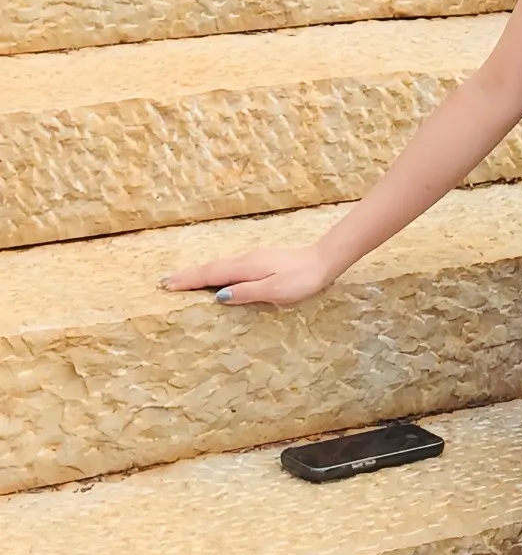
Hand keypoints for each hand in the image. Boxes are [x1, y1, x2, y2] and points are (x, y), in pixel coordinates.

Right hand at [157, 239, 337, 306]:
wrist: (323, 261)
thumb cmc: (301, 279)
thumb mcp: (274, 290)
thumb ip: (246, 292)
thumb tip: (219, 296)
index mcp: (246, 267)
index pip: (211, 275)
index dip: (189, 281)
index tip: (166, 284)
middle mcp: (246, 259)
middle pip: (211, 268)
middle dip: (187, 275)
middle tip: (164, 281)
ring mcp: (253, 258)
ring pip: (219, 266)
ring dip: (199, 273)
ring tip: (182, 279)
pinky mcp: (260, 261)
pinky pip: (229, 266)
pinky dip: (214, 272)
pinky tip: (214, 277)